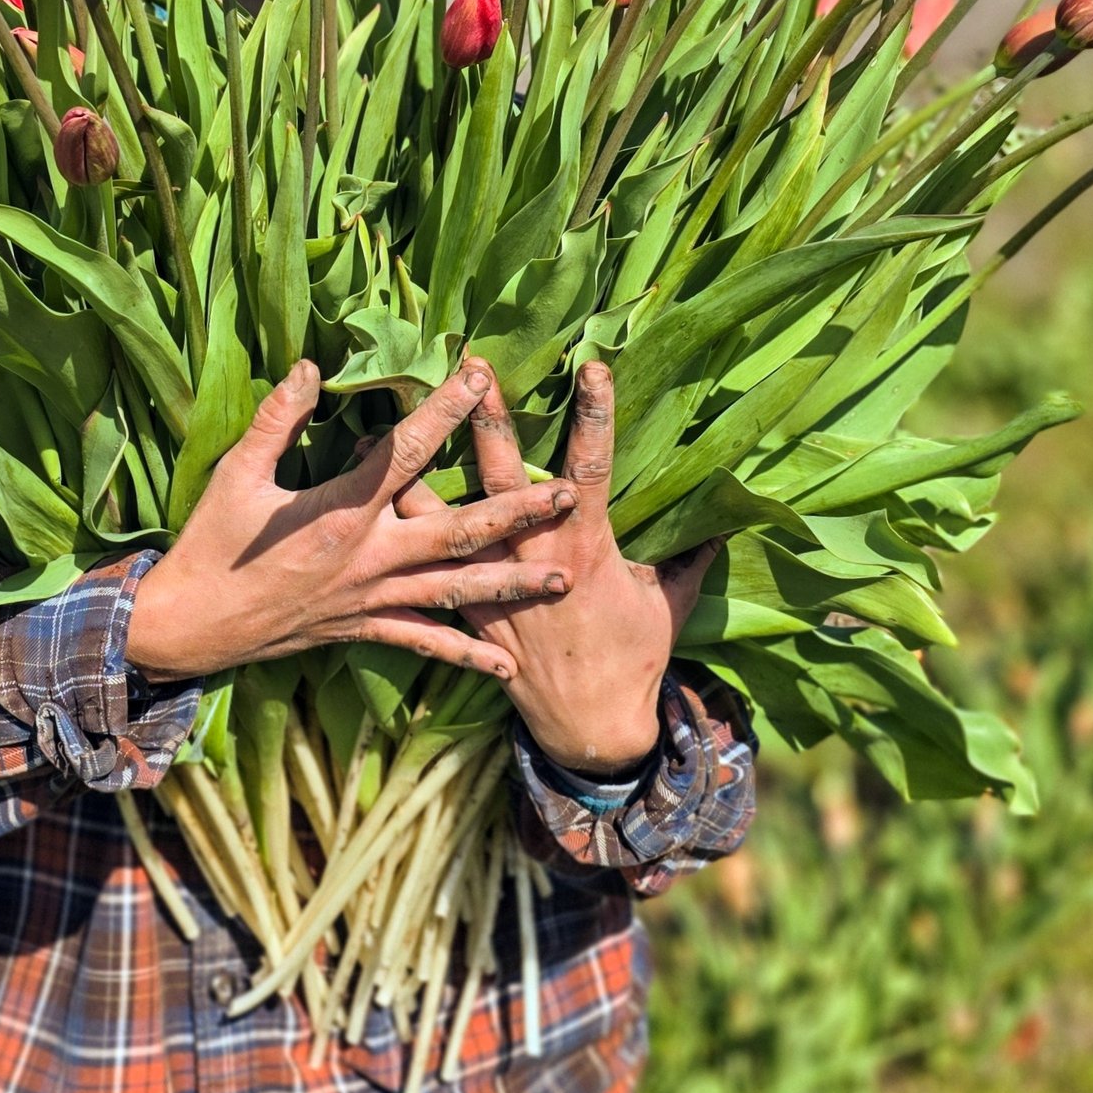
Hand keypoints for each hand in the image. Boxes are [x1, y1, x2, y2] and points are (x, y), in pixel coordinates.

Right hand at [126, 360, 580, 682]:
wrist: (193, 625)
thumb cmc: (213, 542)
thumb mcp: (236, 473)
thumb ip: (277, 419)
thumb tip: (309, 367)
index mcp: (339, 512)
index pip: (404, 454)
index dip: (443, 412)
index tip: (479, 377)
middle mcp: (368, 557)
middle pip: (458, 530)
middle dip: (517, 511)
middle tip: (569, 493)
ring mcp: (370, 598)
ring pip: (456, 590)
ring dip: (511, 584)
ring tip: (563, 578)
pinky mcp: (363, 629)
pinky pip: (423, 643)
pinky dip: (464, 656)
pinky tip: (506, 667)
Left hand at [396, 357, 718, 774]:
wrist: (590, 726)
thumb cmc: (634, 657)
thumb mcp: (670, 602)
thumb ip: (689, 557)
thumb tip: (724, 520)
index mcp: (585, 547)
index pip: (591, 466)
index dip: (594, 415)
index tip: (590, 366)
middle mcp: (531, 557)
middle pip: (504, 476)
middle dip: (490, 419)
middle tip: (473, 366)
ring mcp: (492, 583)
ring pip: (447, 515)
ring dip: (420, 469)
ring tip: (389, 423)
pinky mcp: (465, 608)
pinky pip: (421, 565)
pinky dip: (399, 531)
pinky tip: (367, 501)